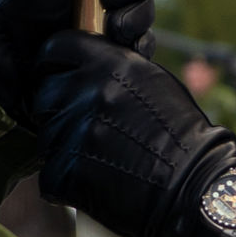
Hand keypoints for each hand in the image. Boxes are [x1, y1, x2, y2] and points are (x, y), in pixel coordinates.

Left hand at [31, 31, 235, 236]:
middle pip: (43, 94)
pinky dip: (66, 182)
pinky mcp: (64, 172)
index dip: (54, 65)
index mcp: (108, 63)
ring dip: (64, 146)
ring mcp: (71, 133)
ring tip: (101, 158)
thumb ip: (113, 66)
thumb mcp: (152, 80)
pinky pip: (49, 174)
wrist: (192, 188)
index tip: (60, 78)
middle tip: (88, 129)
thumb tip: (83, 61)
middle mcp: (86, 93)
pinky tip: (95, 182)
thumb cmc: (180, 135)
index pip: (54, 49)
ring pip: (45, 135)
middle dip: (57, 109)